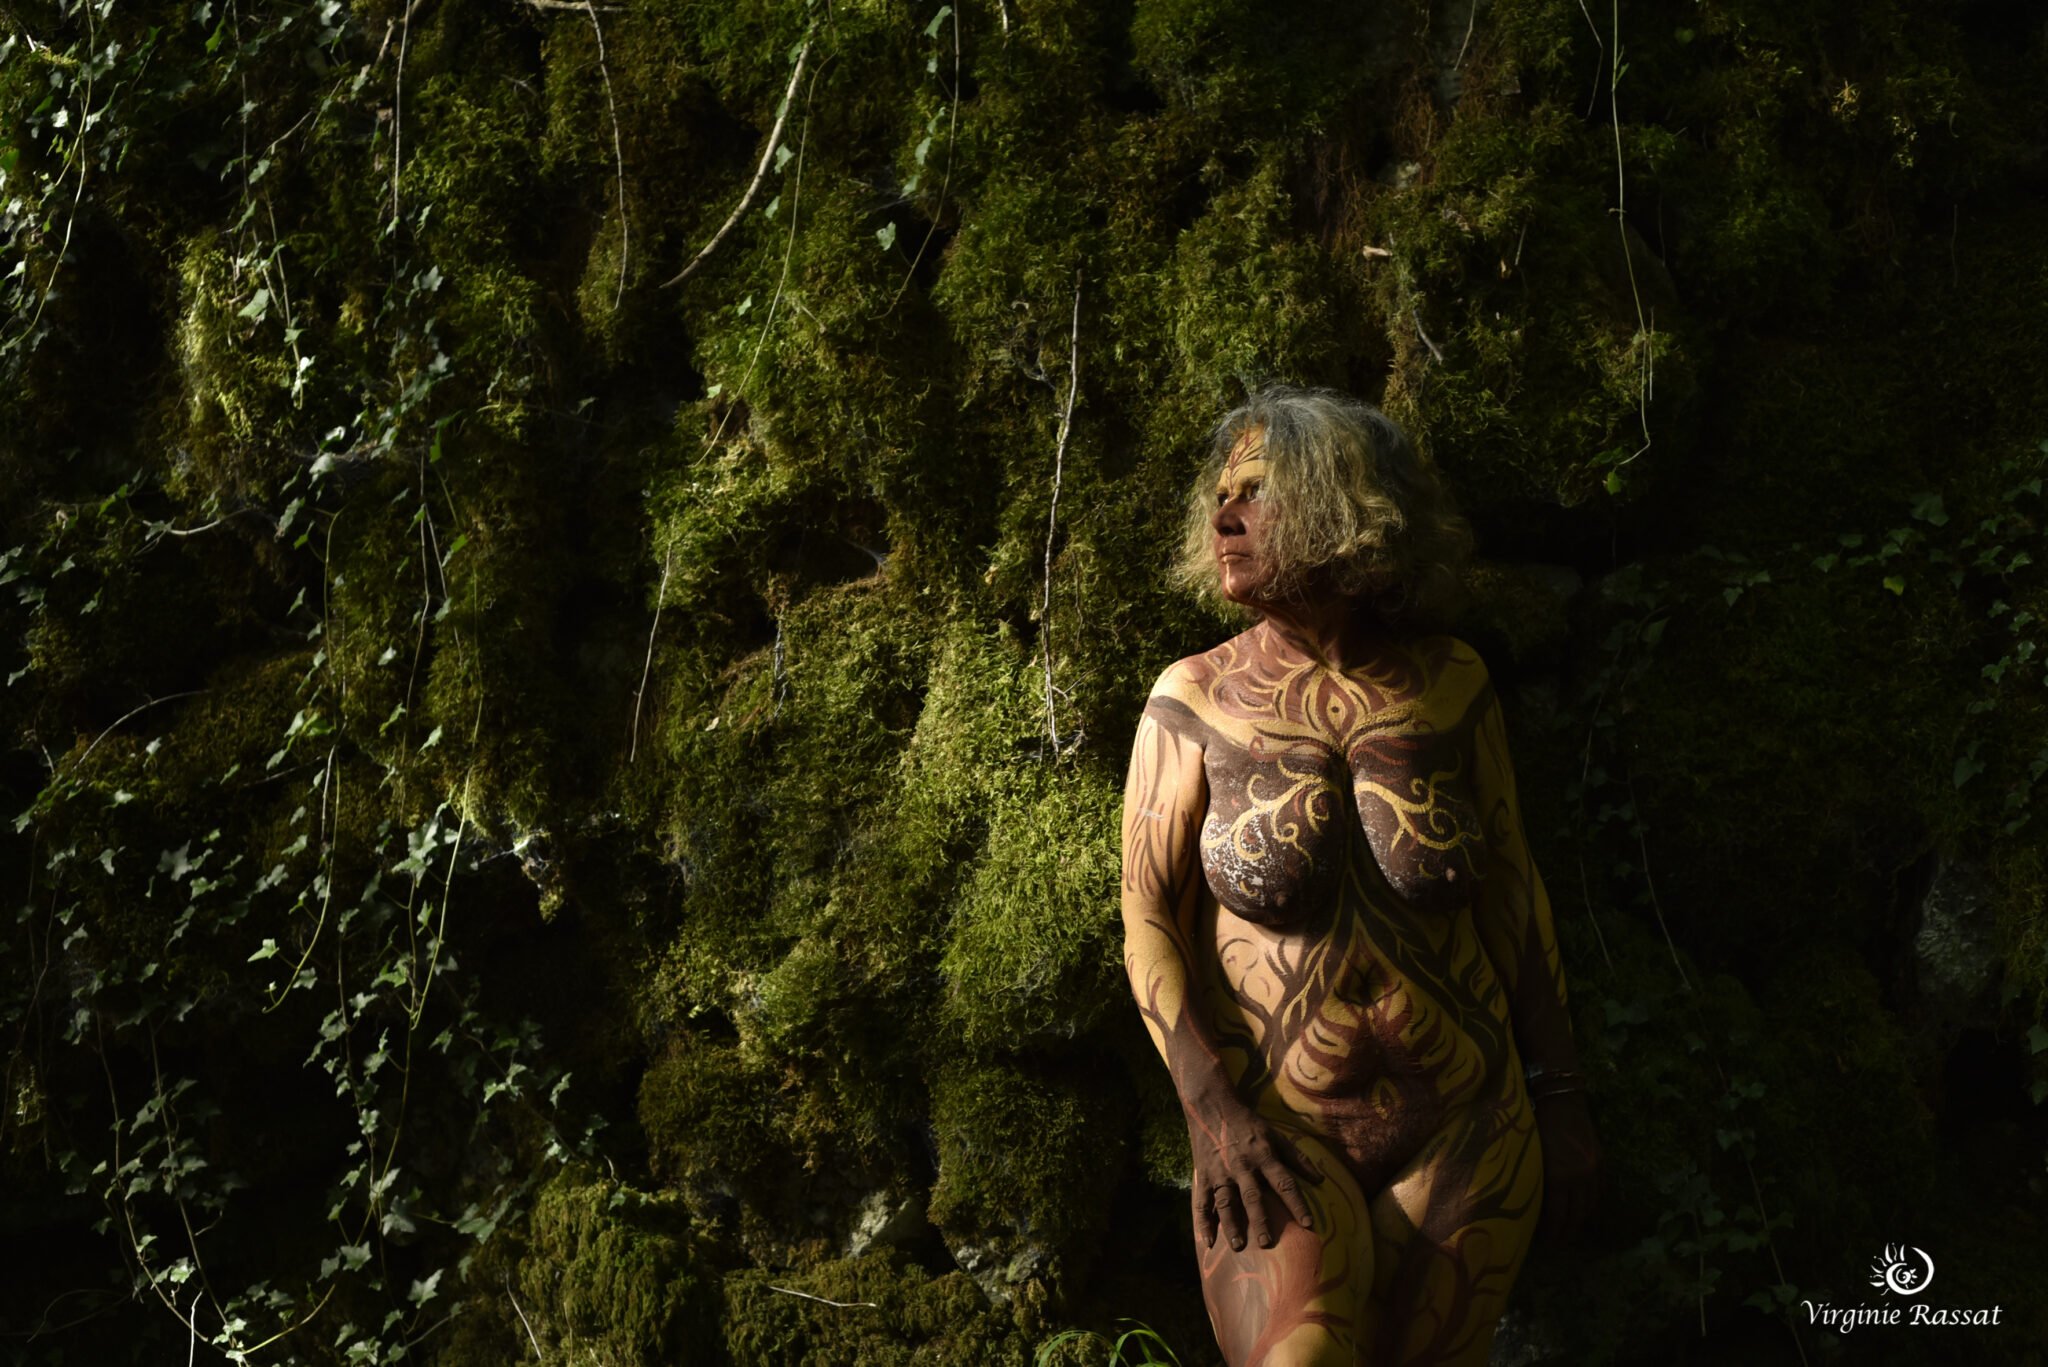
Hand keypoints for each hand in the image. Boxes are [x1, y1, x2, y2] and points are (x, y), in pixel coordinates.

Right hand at [1186, 1086, 1314, 1251]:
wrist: (1212, 1106)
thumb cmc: (1249, 1123)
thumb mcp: (1276, 1135)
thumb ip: (1298, 1158)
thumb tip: (1320, 1180)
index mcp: (1264, 1156)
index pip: (1284, 1183)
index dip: (1297, 1203)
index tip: (1309, 1224)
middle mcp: (1242, 1166)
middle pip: (1252, 1196)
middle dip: (1260, 1220)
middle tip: (1267, 1243)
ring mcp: (1220, 1172)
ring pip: (1226, 1202)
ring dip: (1231, 1225)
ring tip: (1238, 1245)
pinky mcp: (1203, 1175)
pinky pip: (1202, 1202)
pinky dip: (1203, 1222)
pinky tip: (1207, 1241)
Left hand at [1534, 1089, 1600, 1241]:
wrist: (1561, 1101)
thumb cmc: (1537, 1126)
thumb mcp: (1532, 1157)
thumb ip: (1537, 1182)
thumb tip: (1532, 1207)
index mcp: (1558, 1177)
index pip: (1558, 1215)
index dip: (1553, 1232)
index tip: (1547, 1243)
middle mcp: (1579, 1177)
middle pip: (1576, 1215)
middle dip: (1567, 1232)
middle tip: (1559, 1242)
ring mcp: (1593, 1170)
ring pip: (1590, 1205)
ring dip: (1581, 1220)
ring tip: (1571, 1228)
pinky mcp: (1601, 1162)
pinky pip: (1600, 1191)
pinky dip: (1592, 1202)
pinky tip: (1584, 1208)